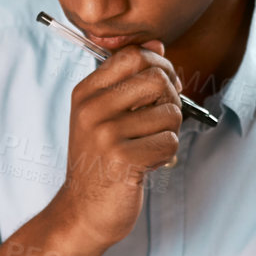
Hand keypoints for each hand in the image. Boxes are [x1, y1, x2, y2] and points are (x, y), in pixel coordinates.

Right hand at [49, 39, 182, 250]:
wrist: (84, 210)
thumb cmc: (102, 160)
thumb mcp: (104, 114)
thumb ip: (128, 80)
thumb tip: (157, 45)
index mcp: (86, 92)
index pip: (133, 55)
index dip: (159, 65)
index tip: (162, 86)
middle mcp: (92, 109)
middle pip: (156, 79)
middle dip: (171, 99)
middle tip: (161, 120)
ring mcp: (106, 134)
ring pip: (170, 113)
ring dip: (170, 132)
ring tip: (149, 145)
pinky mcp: (123, 159)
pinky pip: (169, 142)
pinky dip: (166, 155)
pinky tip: (147, 163)